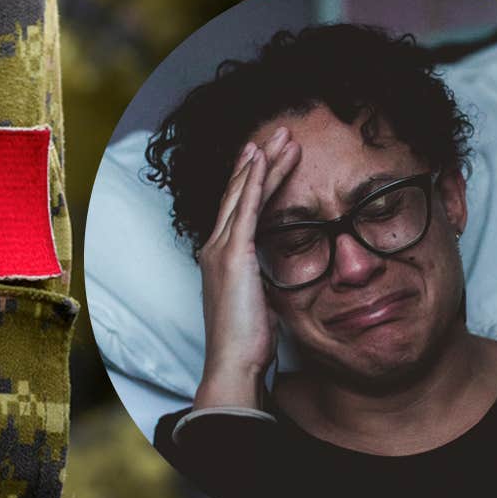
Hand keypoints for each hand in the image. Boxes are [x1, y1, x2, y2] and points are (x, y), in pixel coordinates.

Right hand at [194, 127, 300, 409]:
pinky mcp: (234, 254)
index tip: (267, 158)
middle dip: (258, 161)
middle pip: (238, 194)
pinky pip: (247, 208)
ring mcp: (221, 249)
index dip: (252, 181)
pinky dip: (256, 180)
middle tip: (276, 134)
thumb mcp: (258, 305)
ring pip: (244, 194)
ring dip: (262, 162)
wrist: (233, 364)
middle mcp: (215, 248)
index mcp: (221, 260)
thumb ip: (262, 283)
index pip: (238, 210)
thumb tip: (274, 279)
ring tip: (281, 136)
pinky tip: (265, 159)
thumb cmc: (246, 344)